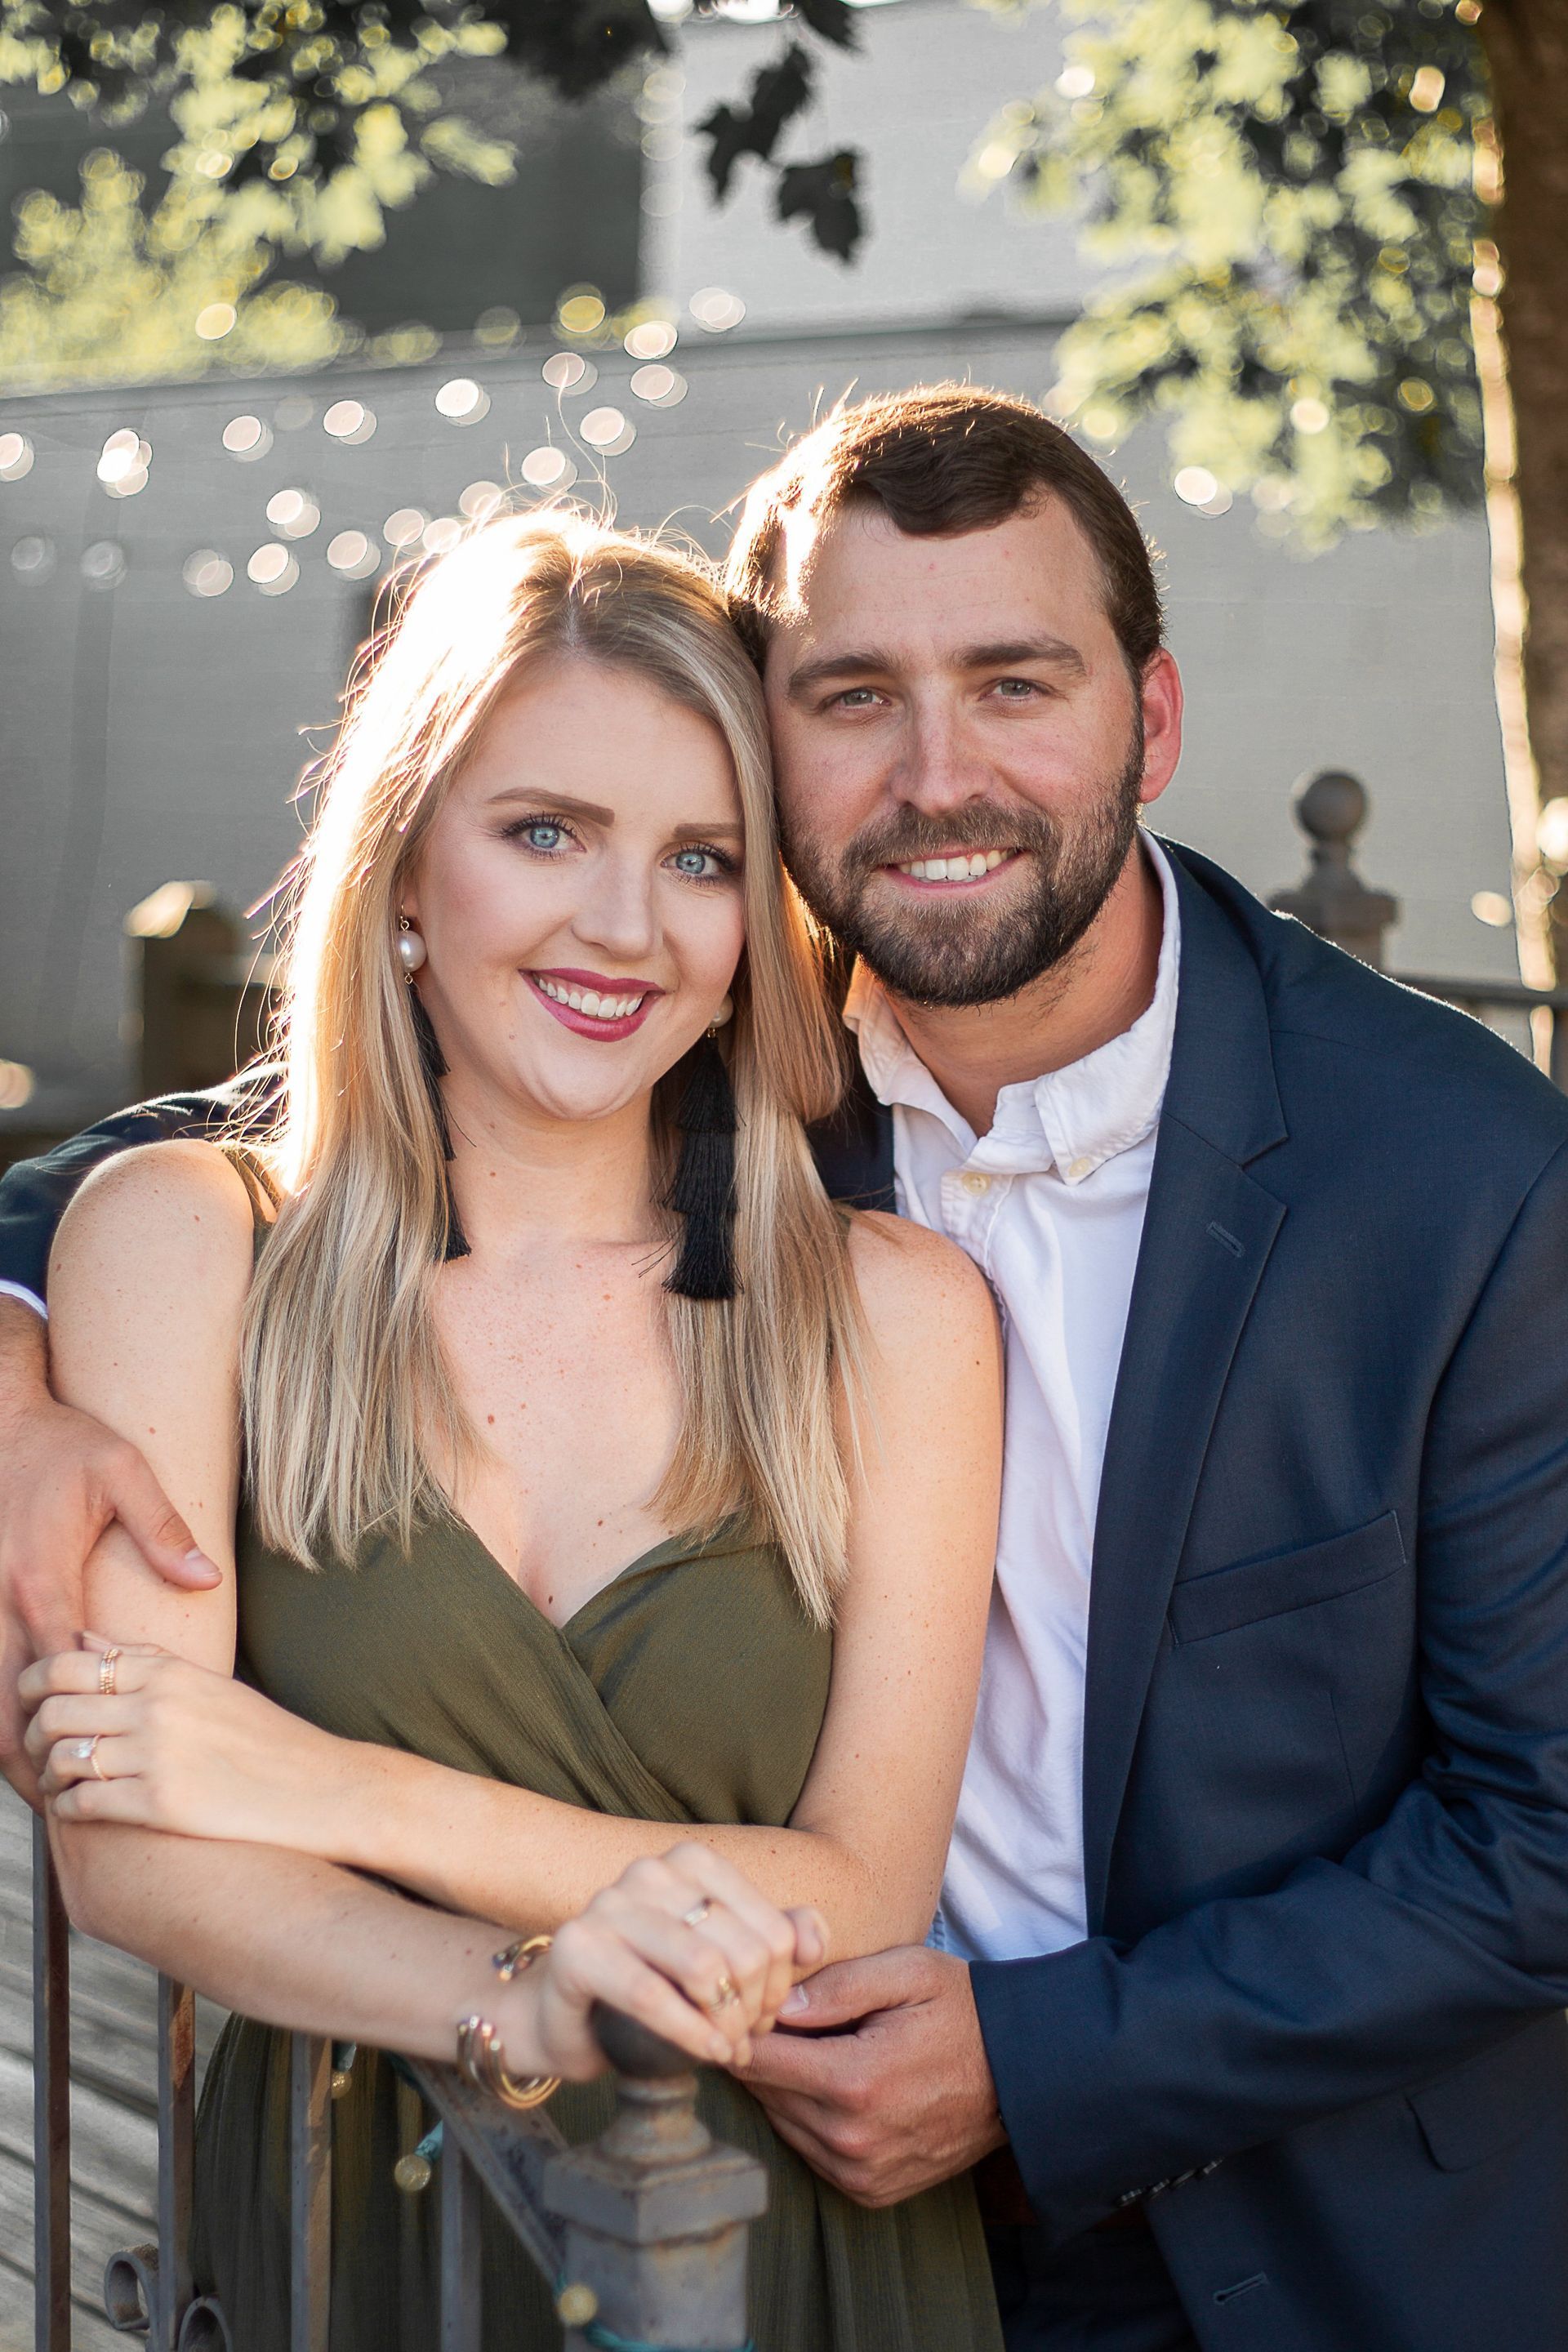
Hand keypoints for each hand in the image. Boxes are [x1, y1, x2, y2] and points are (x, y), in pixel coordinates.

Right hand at [0, 1298, 219, 1805]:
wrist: (2, 1419)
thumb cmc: (65, 1443)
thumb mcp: (123, 1471)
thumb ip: (163, 1529)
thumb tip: (206, 1580)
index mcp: (42, 1581)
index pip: (61, 1675)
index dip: (78, 1727)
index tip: (104, 1768)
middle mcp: (2, 1604)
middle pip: (7, 1705)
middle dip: (31, 1759)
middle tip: (65, 1807)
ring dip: (7, 1741)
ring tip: (44, 1789)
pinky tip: (18, 1734)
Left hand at [21, 1637, 347, 1852]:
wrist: (317, 1787)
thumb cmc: (264, 1737)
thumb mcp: (207, 1684)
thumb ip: (145, 1660)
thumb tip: (83, 1638)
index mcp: (168, 1673)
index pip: (68, 1664)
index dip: (32, 1683)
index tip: (30, 1701)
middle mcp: (157, 1707)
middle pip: (53, 1709)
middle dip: (30, 1731)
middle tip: (36, 1745)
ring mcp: (157, 1755)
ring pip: (61, 1756)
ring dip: (46, 1772)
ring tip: (56, 1780)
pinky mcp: (160, 1804)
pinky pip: (83, 1801)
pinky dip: (67, 1806)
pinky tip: (77, 1807)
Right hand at [508, 1840, 829, 2081]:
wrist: (563, 2016)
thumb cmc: (652, 1985)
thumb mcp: (722, 1961)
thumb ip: (776, 1940)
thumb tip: (814, 1941)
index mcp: (691, 1861)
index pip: (774, 1929)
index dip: (781, 1986)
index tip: (764, 2016)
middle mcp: (650, 1871)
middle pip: (746, 1951)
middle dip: (755, 2010)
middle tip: (745, 2039)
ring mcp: (609, 1903)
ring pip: (705, 1969)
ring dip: (727, 2026)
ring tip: (727, 2049)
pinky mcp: (577, 1947)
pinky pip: (653, 1995)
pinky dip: (690, 2034)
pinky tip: (707, 2055)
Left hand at [740, 1944, 1005, 2206]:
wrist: (1021, 2075)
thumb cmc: (962, 2011)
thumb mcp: (908, 1973)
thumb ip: (839, 1985)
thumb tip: (779, 2006)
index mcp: (855, 2081)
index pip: (757, 2061)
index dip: (740, 2028)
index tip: (743, 2003)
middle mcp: (851, 2139)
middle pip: (764, 2095)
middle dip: (759, 2056)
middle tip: (773, 2018)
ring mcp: (861, 2174)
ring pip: (782, 2126)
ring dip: (783, 2090)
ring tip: (806, 2049)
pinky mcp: (870, 2191)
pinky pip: (810, 2154)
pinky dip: (808, 2122)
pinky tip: (831, 2088)